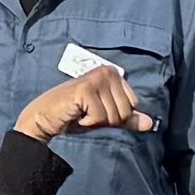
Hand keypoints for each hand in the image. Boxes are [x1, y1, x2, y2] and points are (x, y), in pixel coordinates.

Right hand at [12, 64, 153, 143]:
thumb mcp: (105, 117)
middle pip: (125, 110)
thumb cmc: (74, 116)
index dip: (117, 116)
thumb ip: (127, 119)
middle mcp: (107, 71)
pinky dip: (88, 123)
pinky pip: (101, 117)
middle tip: (87, 114)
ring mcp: (96, 78)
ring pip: (114, 115)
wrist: (44, 118)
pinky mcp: (86, 89)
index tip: (98, 112)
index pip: (133, 104)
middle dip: (107, 120)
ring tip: (81, 114)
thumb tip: (151, 124)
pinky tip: (75, 115)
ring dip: (96, 122)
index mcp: (113, 74)